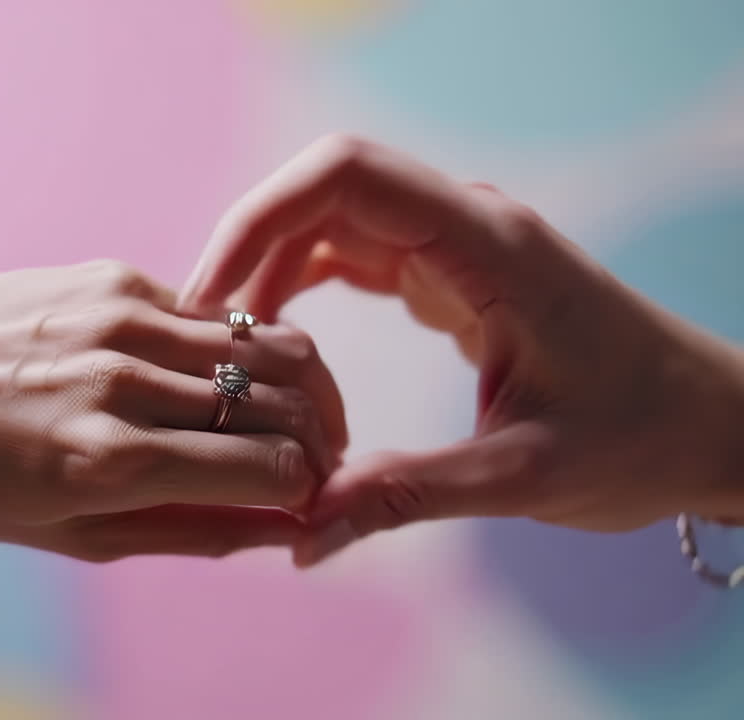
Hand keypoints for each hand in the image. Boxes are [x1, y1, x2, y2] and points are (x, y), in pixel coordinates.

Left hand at [0, 261, 345, 561]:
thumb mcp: (69, 535)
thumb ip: (187, 530)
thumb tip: (281, 526)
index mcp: (110, 463)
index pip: (273, 467)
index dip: (311, 486)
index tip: (309, 494)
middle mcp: (121, 381)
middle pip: (283, 398)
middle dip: (322, 432)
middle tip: (318, 452)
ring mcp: (113, 317)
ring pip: (260, 341)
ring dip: (292, 382)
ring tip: (284, 411)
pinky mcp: (102, 275)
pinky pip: (201, 311)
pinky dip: (224, 345)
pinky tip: (202, 371)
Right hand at [180, 135, 743, 565]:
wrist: (709, 427)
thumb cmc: (640, 438)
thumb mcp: (522, 476)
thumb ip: (405, 497)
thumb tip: (301, 535)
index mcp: (486, 244)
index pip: (345, 175)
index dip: (259, 218)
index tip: (211, 297)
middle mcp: (464, 226)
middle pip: (323, 189)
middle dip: (248, 247)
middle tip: (201, 331)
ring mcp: (454, 246)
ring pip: (329, 220)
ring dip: (268, 269)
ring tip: (227, 345)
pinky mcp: (447, 276)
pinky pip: (351, 256)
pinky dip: (298, 287)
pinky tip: (271, 341)